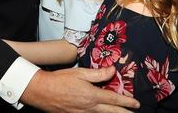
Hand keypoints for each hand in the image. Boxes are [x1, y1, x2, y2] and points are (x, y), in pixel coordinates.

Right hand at [21, 66, 139, 111]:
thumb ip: (98, 73)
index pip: (114, 100)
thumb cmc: (59, 80)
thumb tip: (113, 70)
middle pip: (111, 112)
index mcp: (92, 95)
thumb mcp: (80, 73)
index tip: (136, 104)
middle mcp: (89, 108)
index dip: (126, 102)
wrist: (41, 91)